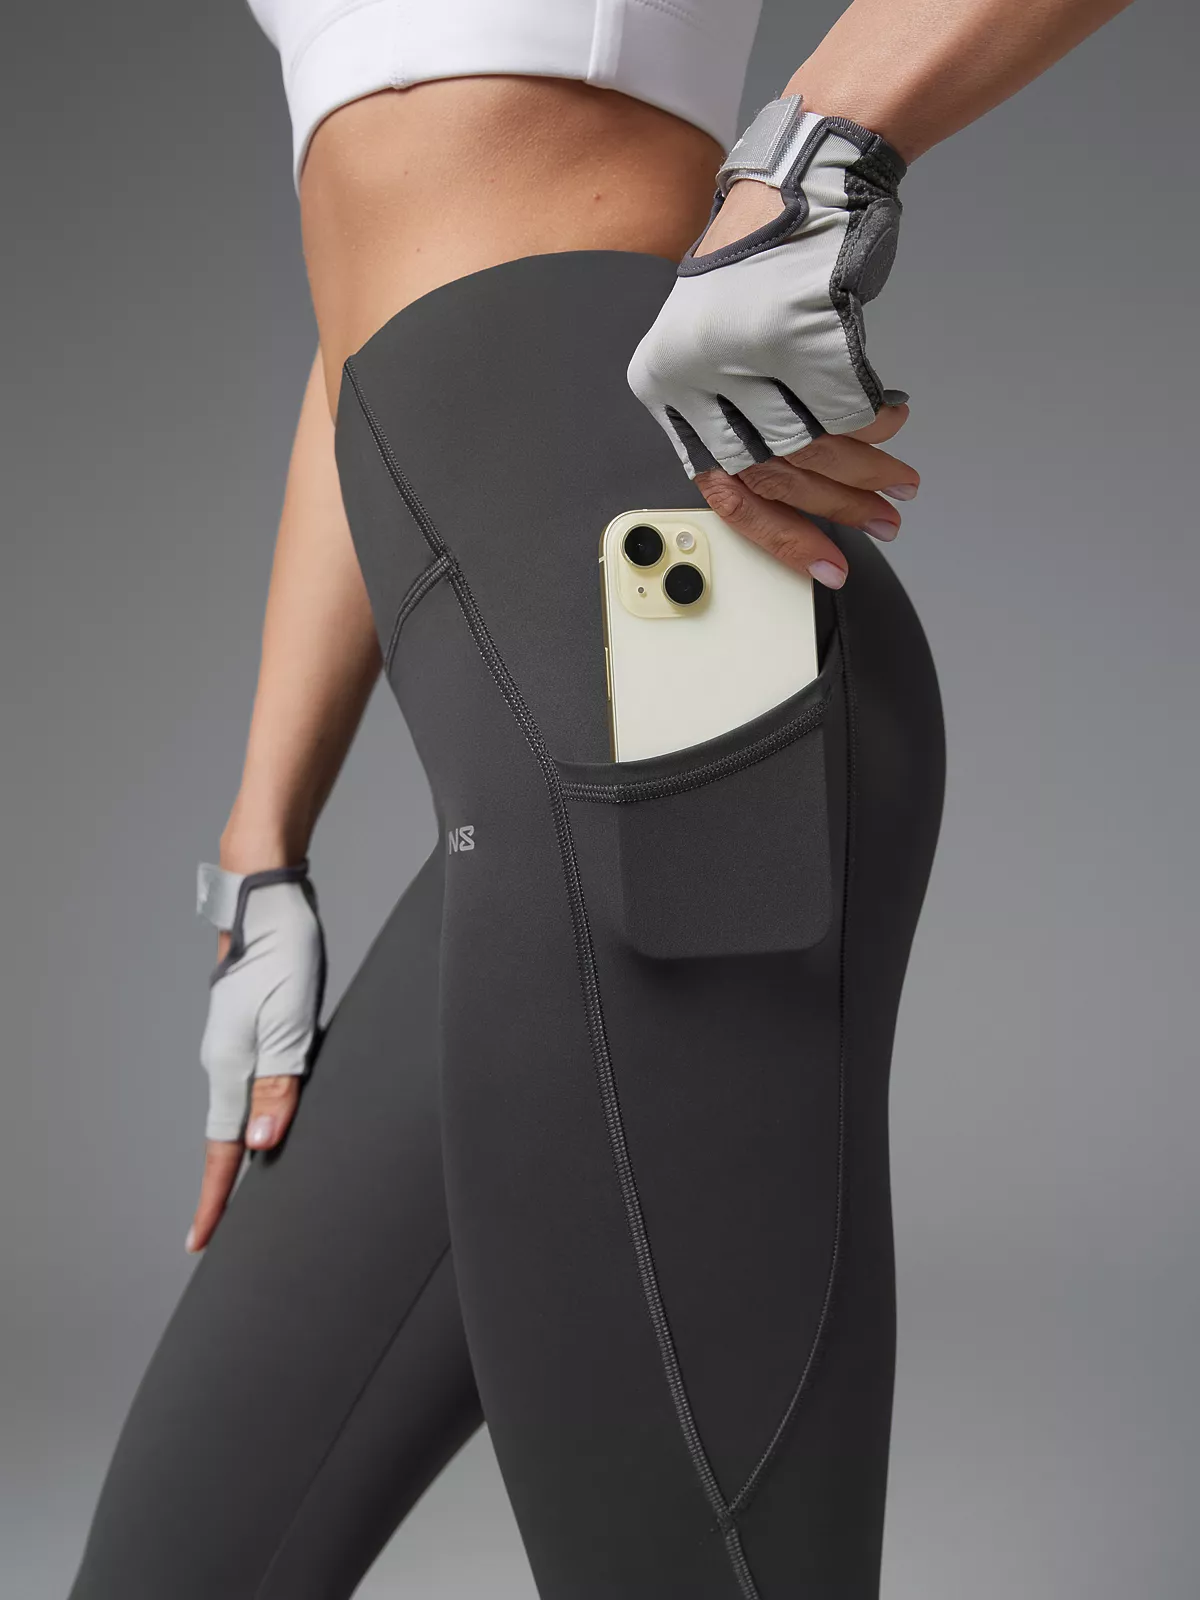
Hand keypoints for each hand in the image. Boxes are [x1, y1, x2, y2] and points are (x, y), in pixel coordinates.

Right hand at [187, 862, 325, 1252]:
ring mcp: (236, 1039)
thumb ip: (278, 1086)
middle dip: (227, 1184)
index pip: (223, 1146)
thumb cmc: (284, 952)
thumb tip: (261, 1146)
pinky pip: (252, 1082)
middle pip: (227, 1134)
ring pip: (240, 1108)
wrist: (268, 897)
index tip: (200, 1241)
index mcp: (231, 1064)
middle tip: (224, 1231)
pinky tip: (270, 1121)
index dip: (215, 1198)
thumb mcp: (292, 1022)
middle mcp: (226, 1057)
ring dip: (245, 1149)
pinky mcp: (252, 1023)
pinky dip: (257, 1112)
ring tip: (247, 1190)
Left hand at [628, 95, 913, 584]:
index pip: (726, 489)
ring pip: (819, 448)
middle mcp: (697, 377)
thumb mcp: (715, 345)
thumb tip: (781, 494)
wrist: (797, 181)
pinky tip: (894, 423)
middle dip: (839, 506)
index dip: (783, 534)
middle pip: (778, 474)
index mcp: (666, 387)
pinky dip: (879, 425)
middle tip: (881, 519)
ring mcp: (749, 357)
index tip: (825, 561)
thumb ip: (733, 416)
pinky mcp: (801, 337)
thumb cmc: (757, 262)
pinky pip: (852, 410)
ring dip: (870, 471)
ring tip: (899, 482)